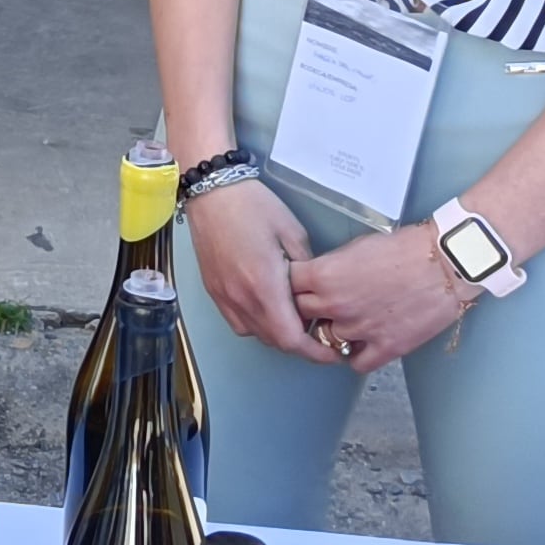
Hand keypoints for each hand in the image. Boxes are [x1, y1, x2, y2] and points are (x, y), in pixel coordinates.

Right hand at [187, 176, 337, 364]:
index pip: (291, 338)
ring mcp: (224, 297)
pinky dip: (257, 326)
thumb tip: (315, 292)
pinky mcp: (214, 292)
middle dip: (301, 345)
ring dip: (278, 335)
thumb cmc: (253, 206)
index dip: (315, 352)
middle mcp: (241, 298)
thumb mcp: (293, 232)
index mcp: (265, 285)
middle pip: (275, 341)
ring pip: (256, 334)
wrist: (212, 192)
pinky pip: (239, 323)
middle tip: (321, 337)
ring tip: (296, 321)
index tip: (332, 352)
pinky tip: (268, 309)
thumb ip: (307, 269)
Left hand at [287, 220, 473, 376]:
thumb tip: (316, 279)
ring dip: (332, 333)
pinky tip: (362, 343)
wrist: (445, 263)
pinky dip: (356, 355)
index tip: (294, 289)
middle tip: (316, 308)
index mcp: (323, 275)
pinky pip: (355, 363)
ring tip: (346, 322)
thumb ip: (328, 267)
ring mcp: (358, 329)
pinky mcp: (384, 347)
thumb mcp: (355, 247)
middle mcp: (335, 305)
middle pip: (299, 316)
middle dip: (305, 311)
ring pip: (326, 342)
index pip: (285, 287)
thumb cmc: (404, 248)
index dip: (288, 287)